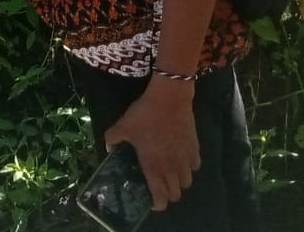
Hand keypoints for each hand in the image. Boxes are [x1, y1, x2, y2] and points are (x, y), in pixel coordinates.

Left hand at [103, 80, 200, 210]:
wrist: (169, 99)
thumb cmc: (144, 115)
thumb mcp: (122, 126)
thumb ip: (112, 139)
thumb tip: (108, 148)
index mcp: (154, 166)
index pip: (161, 197)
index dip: (157, 204)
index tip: (151, 201)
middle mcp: (172, 167)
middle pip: (176, 194)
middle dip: (168, 194)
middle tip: (158, 185)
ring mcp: (186, 159)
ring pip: (187, 182)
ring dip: (179, 181)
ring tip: (169, 173)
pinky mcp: (196, 149)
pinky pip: (195, 167)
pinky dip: (188, 168)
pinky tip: (180, 159)